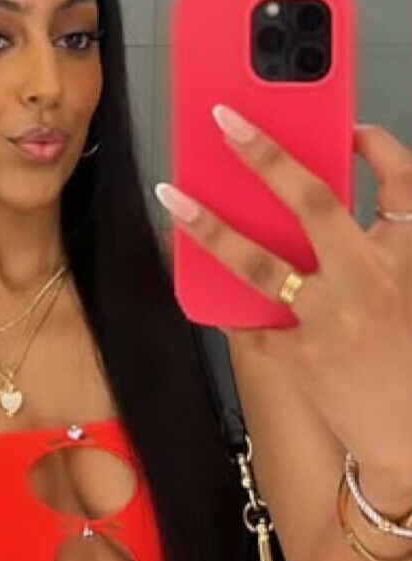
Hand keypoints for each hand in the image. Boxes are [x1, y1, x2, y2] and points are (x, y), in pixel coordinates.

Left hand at [156, 109, 411, 494]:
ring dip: (210, 226)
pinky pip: (249, 318)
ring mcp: (330, 320)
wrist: (411, 440)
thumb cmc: (408, 360)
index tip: (351, 127)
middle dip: (266, 156)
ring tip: (173, 194)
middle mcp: (369, 282)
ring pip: (259, 261)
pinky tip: (193, 276)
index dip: (378, 148)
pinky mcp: (299, 357)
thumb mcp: (411, 290)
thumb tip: (334, 192)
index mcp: (408, 261)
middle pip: (313, 203)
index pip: (403, 184)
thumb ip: (381, 245)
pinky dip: (222, 298)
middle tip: (226, 121)